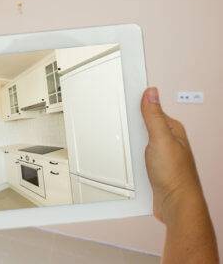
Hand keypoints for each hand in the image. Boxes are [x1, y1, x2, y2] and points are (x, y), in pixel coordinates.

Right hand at [141, 87, 218, 262]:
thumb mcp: (161, 139)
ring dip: (129, 146)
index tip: (125, 93)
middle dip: (130, 126)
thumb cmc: (175, 175)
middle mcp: (167, 140)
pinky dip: (130, 159)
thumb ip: (154, 116)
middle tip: (121, 124)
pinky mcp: (152, 167)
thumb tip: (152, 93)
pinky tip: (129, 161)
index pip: (152, 108)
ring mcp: (159, 154)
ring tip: (126, 146)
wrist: (175, 204)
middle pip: (142, 125)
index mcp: (171, 129)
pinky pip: (136, 157)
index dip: (138, 102)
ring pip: (137, 142)